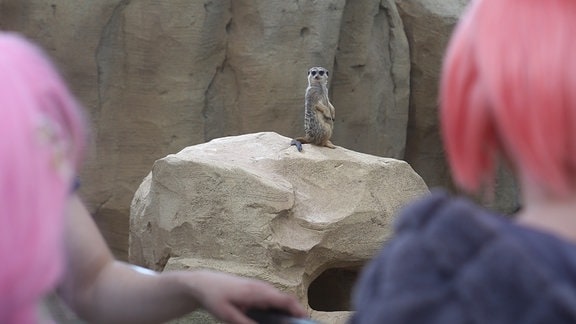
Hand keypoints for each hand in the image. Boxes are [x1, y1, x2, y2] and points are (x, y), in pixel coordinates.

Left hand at [185, 270, 306, 323]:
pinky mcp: (256, 290)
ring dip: (287, 312)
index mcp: (258, 292)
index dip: (298, 311)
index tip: (306, 321)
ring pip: (279, 301)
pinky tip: (275, 321)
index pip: (286, 300)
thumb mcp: (229, 316)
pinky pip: (272, 300)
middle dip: (295, 314)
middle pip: (286, 301)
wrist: (203, 283)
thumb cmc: (215, 297)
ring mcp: (260, 287)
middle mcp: (262, 288)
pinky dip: (278, 309)